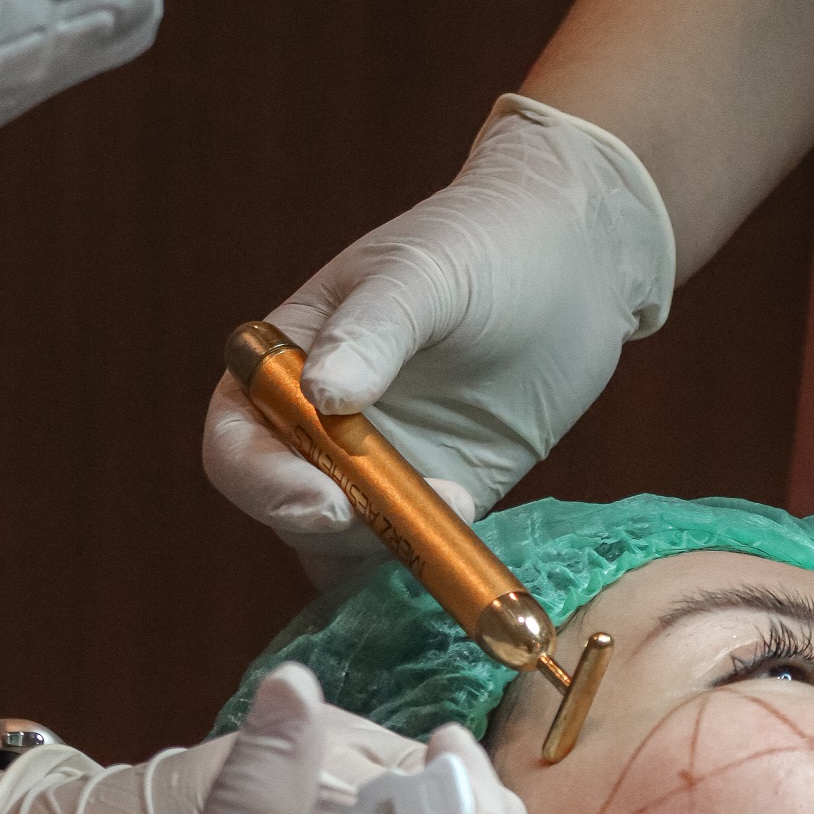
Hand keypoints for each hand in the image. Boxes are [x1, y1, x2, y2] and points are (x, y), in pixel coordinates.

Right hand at [203, 95, 674, 580]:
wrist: (578, 260)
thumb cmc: (485, 243)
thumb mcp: (425, 274)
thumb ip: (374, 330)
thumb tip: (323, 396)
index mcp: (286, 363)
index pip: (236, 441)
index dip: (264, 482)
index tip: (326, 501)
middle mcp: (316, 426)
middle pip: (284, 508)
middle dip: (334, 526)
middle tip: (406, 517)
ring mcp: (376, 469)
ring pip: (343, 546)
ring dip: (388, 548)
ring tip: (462, 506)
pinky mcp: (434, 499)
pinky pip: (407, 555)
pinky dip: (425, 569)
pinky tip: (467, 552)